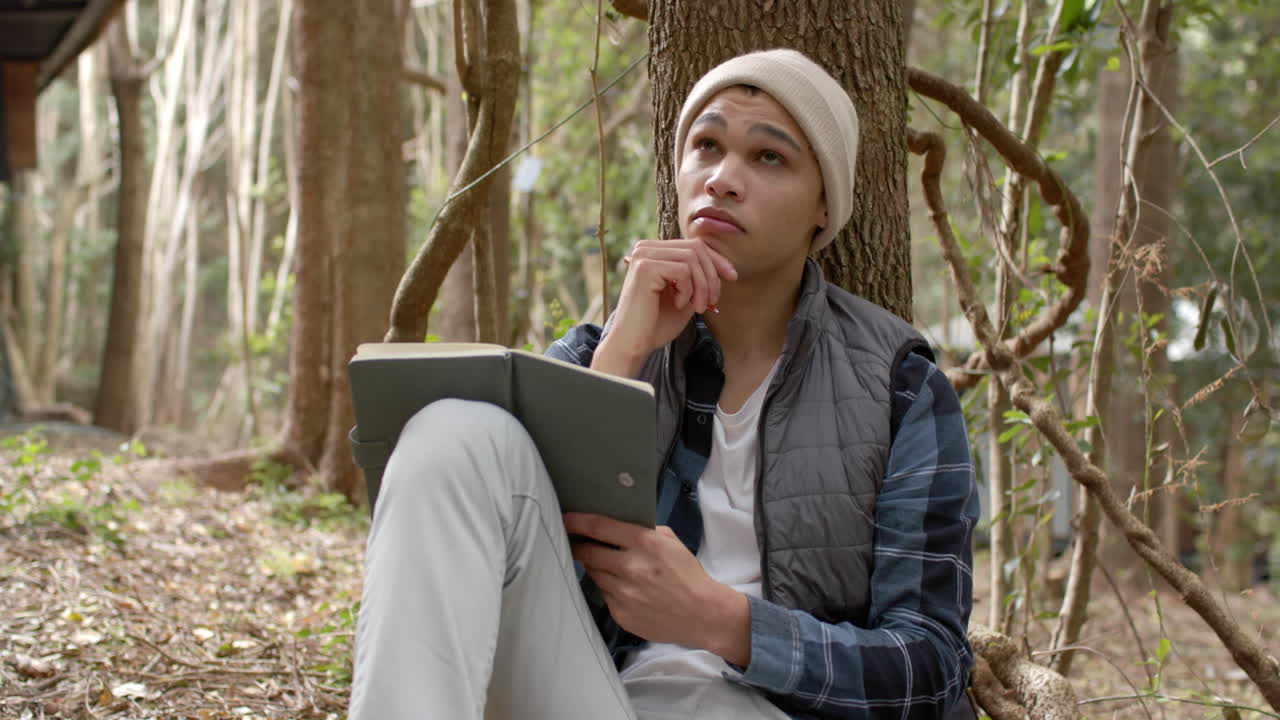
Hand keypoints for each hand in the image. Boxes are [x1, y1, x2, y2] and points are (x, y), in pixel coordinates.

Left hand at [564, 512, 750, 664]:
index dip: (578, 522)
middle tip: (574, 543)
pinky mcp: (620, 613)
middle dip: (578, 546)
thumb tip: (617, 527)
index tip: (566, 519)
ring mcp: (623, 593)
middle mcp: (630, 567)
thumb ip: (643, 531)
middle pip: (588, 553)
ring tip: (606, 566)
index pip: (600, 527)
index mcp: (644, 543)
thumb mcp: (670, 541)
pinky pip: (604, 595)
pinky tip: (622, 588)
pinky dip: (608, 588)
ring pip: (594, 574)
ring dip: (596, 567)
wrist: (702, 613)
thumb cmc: (687, 573)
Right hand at [591, 239, 736, 377]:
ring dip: (702, 286)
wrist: (634, 345)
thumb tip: (725, 267)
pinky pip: (683, 270)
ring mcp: (644, 255)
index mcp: (654, 252)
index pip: (694, 245)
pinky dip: (688, 290)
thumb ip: (699, 278)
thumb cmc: (657, 324)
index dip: (717, 260)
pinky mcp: (644, 267)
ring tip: (698, 307)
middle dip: (712, 275)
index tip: (733, 277)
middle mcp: (646, 248)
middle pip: (695, 248)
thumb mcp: (686, 296)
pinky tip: (678, 304)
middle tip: (713, 301)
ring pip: (692, 259)